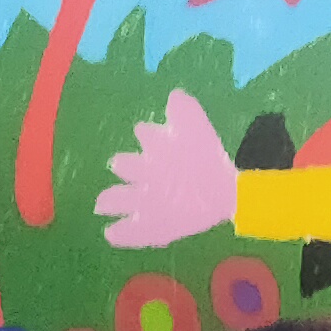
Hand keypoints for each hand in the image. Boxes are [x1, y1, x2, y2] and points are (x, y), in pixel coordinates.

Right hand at [97, 87, 242, 250]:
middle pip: (128, 167)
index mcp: (157, 152)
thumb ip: (187, 113)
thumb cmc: (209, 159)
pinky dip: (121, 234)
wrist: (228, 193)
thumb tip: (174, 95)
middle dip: (124, 164)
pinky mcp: (155, 226)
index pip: (148, 137)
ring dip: (112, 201)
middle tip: (119, 163)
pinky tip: (111, 234)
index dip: (148, 134)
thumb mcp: (199, 132)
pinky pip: (135, 233)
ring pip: (122, 200)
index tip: (146, 132)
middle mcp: (148, 176)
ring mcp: (149, 202)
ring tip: (102, 205)